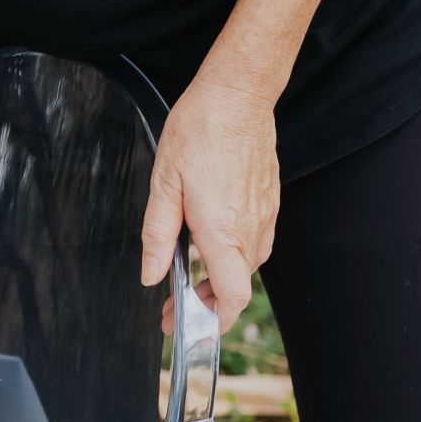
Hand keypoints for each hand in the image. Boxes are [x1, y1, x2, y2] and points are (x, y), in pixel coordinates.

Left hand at [139, 64, 280, 324]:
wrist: (237, 96)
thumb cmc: (199, 132)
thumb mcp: (163, 184)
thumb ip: (157, 236)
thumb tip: (150, 275)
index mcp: (223, 231)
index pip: (232, 297)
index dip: (213, 321)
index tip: (187, 326)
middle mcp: (251, 229)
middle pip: (238, 286)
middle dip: (208, 303)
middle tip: (174, 305)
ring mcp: (265, 215)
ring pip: (247, 265)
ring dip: (222, 278)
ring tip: (190, 276)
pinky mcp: (270, 200)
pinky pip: (255, 240)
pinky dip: (234, 253)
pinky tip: (211, 241)